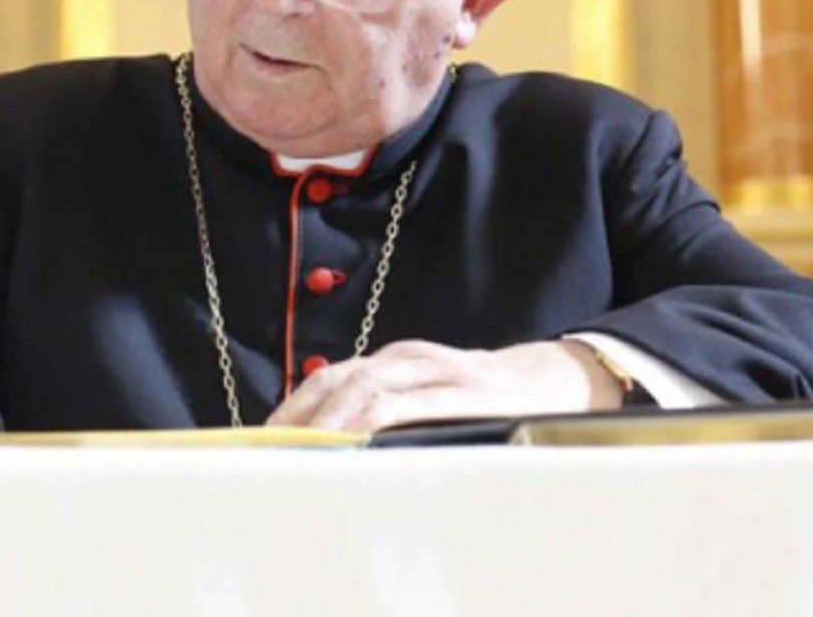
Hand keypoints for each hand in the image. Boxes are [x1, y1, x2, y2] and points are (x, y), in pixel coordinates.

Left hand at [265, 339, 622, 433]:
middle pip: (333, 380)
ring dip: (325, 420)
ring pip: (363, 387)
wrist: (552, 380)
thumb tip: (337, 452)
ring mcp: (431, 370)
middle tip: (265, 452)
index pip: (326, 380)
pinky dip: (371, 420)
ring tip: (297, 452)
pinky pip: (405, 401)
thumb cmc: (483, 401)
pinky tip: (353, 440)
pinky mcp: (459, 389)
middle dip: (296, 417)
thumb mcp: (428, 400)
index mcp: (392, 362)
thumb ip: (388, 415)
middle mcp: (404, 358)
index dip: (290, 409)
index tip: (260, 442)